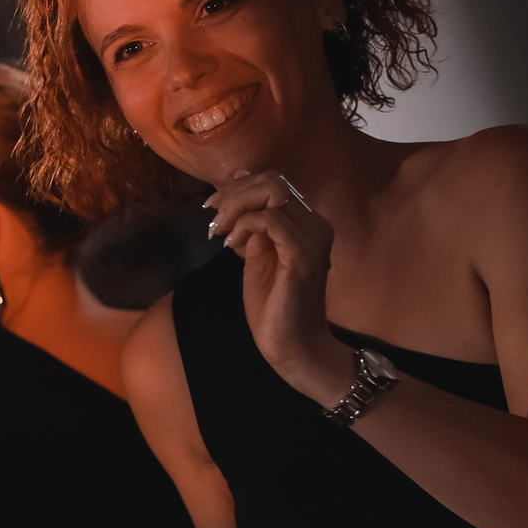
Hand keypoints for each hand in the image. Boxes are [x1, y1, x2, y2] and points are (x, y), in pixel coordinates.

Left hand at [206, 171, 350, 403]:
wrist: (291, 346)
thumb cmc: (274, 305)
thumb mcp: (257, 253)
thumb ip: (252, 222)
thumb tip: (238, 183)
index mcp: (307, 222)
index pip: (274, 182)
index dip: (237, 187)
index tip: (212, 208)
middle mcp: (316, 224)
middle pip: (273, 180)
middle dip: (233, 194)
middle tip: (213, 221)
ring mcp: (313, 238)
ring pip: (272, 192)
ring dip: (237, 208)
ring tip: (221, 232)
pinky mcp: (303, 255)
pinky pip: (271, 219)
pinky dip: (246, 225)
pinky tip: (234, 246)